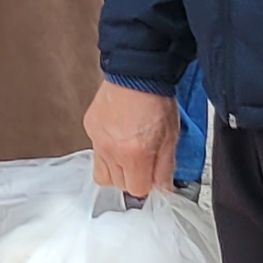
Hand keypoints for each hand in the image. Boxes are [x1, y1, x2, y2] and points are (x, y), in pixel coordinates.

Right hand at [85, 80, 182, 196]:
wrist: (138, 72)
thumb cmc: (156, 100)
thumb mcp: (171, 138)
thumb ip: (165, 168)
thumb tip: (162, 187)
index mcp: (134, 154)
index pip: (137, 190)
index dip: (147, 186)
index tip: (152, 178)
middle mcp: (111, 150)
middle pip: (118, 185)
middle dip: (132, 179)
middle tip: (143, 165)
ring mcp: (97, 139)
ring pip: (102, 174)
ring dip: (116, 171)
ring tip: (129, 156)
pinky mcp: (90, 128)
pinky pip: (96, 152)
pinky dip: (108, 152)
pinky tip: (119, 139)